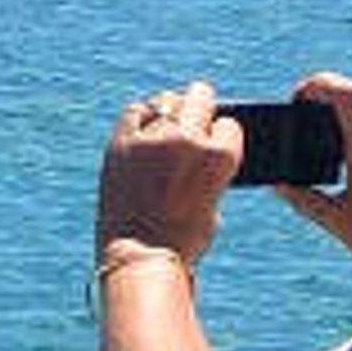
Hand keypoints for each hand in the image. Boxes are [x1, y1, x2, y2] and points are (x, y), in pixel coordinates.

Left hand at [97, 81, 239, 265]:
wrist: (141, 254)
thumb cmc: (184, 237)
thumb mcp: (215, 199)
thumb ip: (212, 167)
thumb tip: (203, 143)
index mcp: (220, 155)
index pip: (229, 123)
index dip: (222, 135)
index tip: (214, 142)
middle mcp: (188, 139)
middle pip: (201, 96)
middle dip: (202, 107)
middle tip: (195, 117)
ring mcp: (152, 138)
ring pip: (167, 101)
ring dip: (171, 111)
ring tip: (167, 126)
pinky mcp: (122, 143)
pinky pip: (135, 111)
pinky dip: (142, 117)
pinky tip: (143, 129)